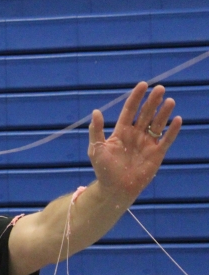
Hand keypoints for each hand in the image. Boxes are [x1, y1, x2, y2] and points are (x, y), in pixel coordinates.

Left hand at [89, 82, 181, 201]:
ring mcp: (147, 143)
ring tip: (169, 101)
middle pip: (145, 114)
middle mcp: (135, 135)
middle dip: (153, 101)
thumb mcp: (96, 148)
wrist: (115, 189)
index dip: (136, 98)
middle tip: (160, 88)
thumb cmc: (103, 169)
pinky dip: (172, 130)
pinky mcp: (157, 154)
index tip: (143, 85)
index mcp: (121, 131)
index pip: (130, 110)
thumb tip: (96, 111)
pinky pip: (166, 140)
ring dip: (163, 113)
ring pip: (157, 124)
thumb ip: (96, 130)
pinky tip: (177, 119)